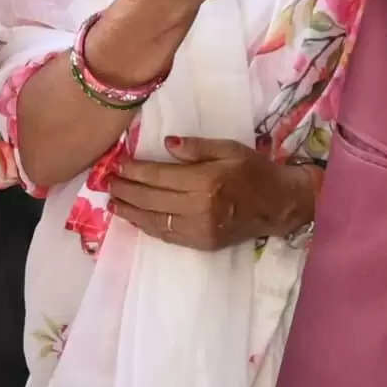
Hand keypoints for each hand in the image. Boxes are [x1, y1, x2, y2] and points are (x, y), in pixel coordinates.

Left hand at [107, 135, 312, 251]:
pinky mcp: (202, 243)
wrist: (278, 204)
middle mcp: (200, 208)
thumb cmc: (254, 171)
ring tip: (113, 202)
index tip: (117, 165)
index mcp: (206, 181)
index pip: (159, 176)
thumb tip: (166, 143)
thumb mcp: (229, 148)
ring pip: (155, 221)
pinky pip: (167, 235)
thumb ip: (196, 147)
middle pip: (151, 200)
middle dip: (126, 190)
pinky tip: (135, 218)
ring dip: (130, 212)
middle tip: (107, 183)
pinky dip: (147, 226)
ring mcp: (200, 230)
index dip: (135, 171)